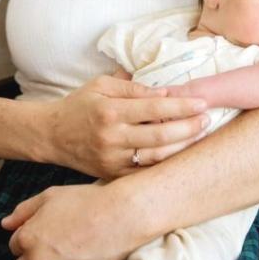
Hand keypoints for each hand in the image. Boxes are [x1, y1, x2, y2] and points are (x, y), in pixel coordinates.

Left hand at [3, 183, 150, 259]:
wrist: (120, 217)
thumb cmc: (87, 202)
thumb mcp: (51, 196)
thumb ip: (24, 211)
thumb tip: (5, 224)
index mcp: (27, 237)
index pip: (15, 245)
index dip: (30, 236)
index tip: (47, 232)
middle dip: (34, 256)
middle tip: (57, 245)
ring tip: (66, 255)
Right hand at [43, 74, 209, 178]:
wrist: (51, 135)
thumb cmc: (80, 105)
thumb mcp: (101, 85)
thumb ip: (133, 88)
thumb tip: (165, 92)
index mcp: (110, 110)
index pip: (155, 108)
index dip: (182, 106)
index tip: (202, 102)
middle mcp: (112, 136)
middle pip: (160, 136)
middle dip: (189, 128)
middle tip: (207, 119)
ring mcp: (112, 159)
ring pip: (156, 157)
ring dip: (182, 147)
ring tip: (199, 135)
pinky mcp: (112, 174)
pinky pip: (144, 171)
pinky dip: (164, 163)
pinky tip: (179, 154)